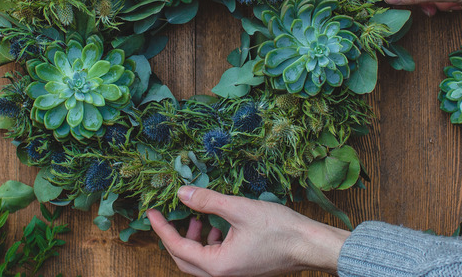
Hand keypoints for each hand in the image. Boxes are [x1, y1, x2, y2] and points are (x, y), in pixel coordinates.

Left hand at [147, 186, 348, 276]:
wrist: (310, 245)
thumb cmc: (280, 229)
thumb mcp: (239, 209)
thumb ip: (208, 201)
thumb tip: (182, 192)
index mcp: (218, 265)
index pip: (178, 247)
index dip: (162, 228)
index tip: (151, 212)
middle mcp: (222, 275)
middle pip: (184, 258)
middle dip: (175, 235)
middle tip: (169, 215)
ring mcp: (233, 274)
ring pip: (200, 260)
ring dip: (193, 239)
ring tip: (198, 217)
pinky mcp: (242, 269)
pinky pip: (215, 259)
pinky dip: (209, 243)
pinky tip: (218, 226)